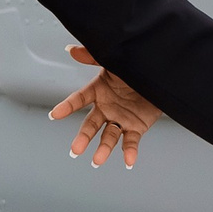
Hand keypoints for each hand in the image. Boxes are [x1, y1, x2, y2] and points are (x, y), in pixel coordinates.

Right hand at [50, 46, 162, 168]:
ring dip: (103, 149)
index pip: (79, 99)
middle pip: (91, 125)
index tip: (54, 115)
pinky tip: (128, 162)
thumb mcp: (113, 62)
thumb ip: (92, 57)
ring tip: (97, 160)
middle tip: (75, 150)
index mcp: (98, 91)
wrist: (158, 77)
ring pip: (109, 136)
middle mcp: (106, 108)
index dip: (67, 107)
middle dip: (83, 137)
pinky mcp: (135, 128)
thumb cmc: (133, 68)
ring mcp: (120, 119)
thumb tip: (70, 49)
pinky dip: (129, 153)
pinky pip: (131, 142)